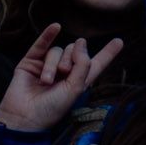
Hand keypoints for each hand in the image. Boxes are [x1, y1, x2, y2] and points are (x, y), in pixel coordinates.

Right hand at [0, 24, 124, 133]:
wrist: (25, 117)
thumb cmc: (52, 108)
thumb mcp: (75, 88)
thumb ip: (82, 64)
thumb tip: (80, 42)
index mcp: (79, 80)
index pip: (96, 63)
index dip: (107, 53)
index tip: (119, 41)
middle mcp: (64, 71)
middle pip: (74, 52)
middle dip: (70, 60)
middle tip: (63, 74)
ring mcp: (46, 66)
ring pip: (56, 51)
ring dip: (53, 64)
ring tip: (47, 81)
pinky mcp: (30, 63)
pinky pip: (40, 45)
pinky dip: (47, 35)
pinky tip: (55, 27)